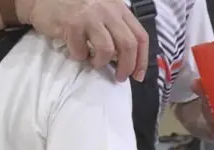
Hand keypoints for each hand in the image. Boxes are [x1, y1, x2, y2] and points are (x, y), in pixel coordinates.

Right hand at [18, 0, 149, 81]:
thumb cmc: (74, 8)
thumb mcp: (102, 11)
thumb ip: (117, 28)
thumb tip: (129, 60)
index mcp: (119, 8)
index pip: (140, 36)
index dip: (142, 60)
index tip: (138, 75)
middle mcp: (107, 9)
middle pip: (128, 45)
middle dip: (126, 67)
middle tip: (119, 77)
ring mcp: (89, 15)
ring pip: (107, 49)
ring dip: (101, 62)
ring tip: (94, 62)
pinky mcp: (71, 23)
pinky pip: (82, 51)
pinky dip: (79, 56)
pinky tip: (75, 51)